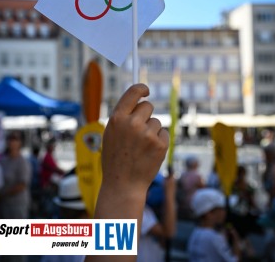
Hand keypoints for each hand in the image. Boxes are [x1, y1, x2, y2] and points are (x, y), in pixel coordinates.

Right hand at [101, 83, 168, 205]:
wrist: (123, 185)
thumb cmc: (115, 158)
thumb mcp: (111, 133)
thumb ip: (123, 116)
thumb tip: (138, 99)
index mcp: (117, 118)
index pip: (133, 92)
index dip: (141, 89)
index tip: (146, 90)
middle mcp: (132, 123)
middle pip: (148, 106)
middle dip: (145, 115)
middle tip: (139, 131)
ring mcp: (147, 134)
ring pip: (156, 122)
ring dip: (151, 131)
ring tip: (141, 147)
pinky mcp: (160, 144)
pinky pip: (163, 133)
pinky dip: (159, 141)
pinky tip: (149, 152)